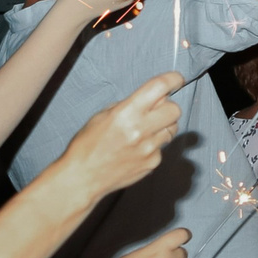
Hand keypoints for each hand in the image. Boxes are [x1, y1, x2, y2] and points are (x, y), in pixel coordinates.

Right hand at [55, 75, 184, 203]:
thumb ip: (129, 105)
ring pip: (172, 129)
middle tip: (155, 111)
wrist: (81, 178)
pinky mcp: (152, 163)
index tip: (176, 79)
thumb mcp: (101, 116)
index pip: (159, 88)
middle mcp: (140, 130)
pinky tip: (136, 150)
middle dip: (167, 107)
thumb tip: (153, 98)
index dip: (173, 79)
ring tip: (142, 132)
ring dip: (162, 126)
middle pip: (174, 109)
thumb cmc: (86, 145)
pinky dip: (153, 146)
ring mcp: (149, 148)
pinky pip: (162, 148)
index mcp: (126, 113)